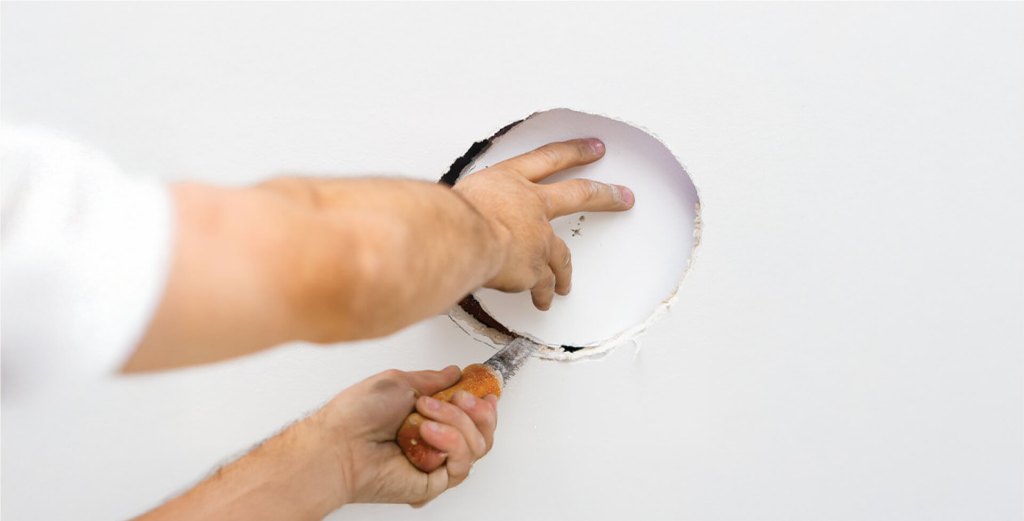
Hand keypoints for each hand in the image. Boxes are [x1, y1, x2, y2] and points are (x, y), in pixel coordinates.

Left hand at [317, 366, 497, 506]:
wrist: (339, 443)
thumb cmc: (357, 414)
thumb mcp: (400, 382)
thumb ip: (434, 379)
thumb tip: (454, 373)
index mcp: (428, 416)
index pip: (472, 414)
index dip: (484, 402)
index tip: (485, 389)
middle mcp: (435, 440)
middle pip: (483, 431)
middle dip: (479, 410)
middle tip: (460, 398)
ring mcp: (435, 461)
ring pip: (477, 445)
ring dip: (458, 422)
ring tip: (426, 413)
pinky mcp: (433, 482)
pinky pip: (462, 464)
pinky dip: (451, 441)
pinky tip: (429, 430)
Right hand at [452, 138, 634, 309]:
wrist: (459, 237)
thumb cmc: (447, 216)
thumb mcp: (458, 198)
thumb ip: (471, 208)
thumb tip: (460, 219)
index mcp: (509, 180)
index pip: (548, 158)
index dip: (573, 151)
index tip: (594, 148)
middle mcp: (531, 204)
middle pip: (579, 193)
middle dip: (605, 195)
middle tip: (623, 196)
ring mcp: (539, 237)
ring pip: (563, 255)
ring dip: (565, 271)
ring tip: (566, 284)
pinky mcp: (536, 268)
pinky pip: (543, 285)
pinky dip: (542, 294)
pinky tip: (542, 301)